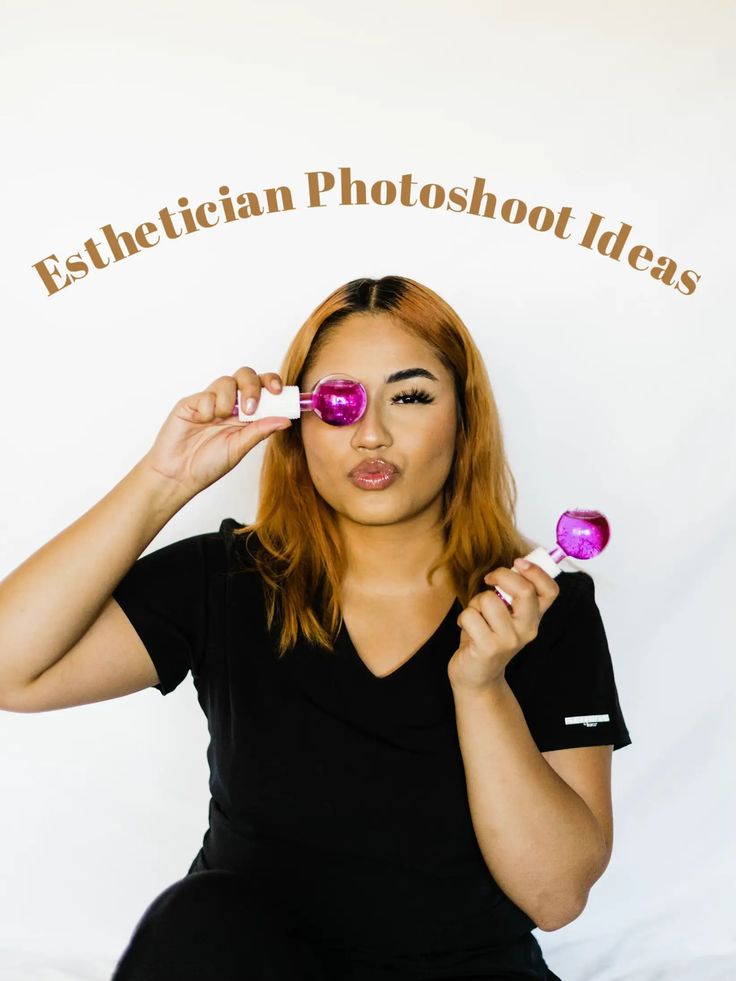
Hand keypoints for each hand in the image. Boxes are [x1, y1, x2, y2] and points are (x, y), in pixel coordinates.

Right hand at [141, 367, 290, 501]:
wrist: (178, 474)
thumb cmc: (208, 464)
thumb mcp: (239, 448)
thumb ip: (260, 431)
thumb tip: (286, 420)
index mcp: (245, 414)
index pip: (262, 388)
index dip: (272, 383)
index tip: (278, 391)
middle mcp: (229, 404)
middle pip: (246, 375)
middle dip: (252, 387)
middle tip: (250, 408)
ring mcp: (210, 401)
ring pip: (226, 381)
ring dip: (227, 402)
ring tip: (218, 421)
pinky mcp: (191, 402)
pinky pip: (206, 394)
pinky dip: (207, 409)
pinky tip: (200, 422)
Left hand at [447, 559, 559, 693]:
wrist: (477, 676)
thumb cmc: (488, 637)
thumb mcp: (506, 615)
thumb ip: (512, 594)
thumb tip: (514, 565)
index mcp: (535, 618)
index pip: (550, 591)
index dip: (537, 571)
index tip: (518, 562)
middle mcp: (528, 629)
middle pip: (524, 590)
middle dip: (502, 575)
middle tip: (489, 580)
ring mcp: (509, 640)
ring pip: (488, 600)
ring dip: (475, 603)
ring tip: (476, 616)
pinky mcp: (489, 648)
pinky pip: (470, 615)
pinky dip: (464, 618)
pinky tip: (468, 629)